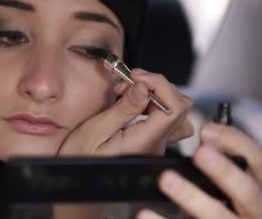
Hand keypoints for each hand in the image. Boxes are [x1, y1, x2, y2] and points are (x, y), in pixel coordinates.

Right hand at [58, 69, 193, 156]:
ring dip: (157, 93)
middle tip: (131, 82)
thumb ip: (123, 109)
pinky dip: (155, 103)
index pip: (174, 108)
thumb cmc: (81, 160)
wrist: (81, 184)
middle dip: (158, 86)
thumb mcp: (94, 131)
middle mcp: (157, 145)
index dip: (159, 84)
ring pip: (177, 111)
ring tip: (131, 91)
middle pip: (180, 107)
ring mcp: (158, 144)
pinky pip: (167, 118)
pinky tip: (136, 102)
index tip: (137, 77)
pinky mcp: (154, 142)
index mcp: (145, 142)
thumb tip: (144, 87)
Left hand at [138, 123, 261, 218]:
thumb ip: (228, 164)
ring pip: (219, 216)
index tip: (207, 130)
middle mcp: (260, 214)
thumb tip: (206, 139)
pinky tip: (146, 213)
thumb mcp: (239, 186)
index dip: (235, 142)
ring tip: (166, 179)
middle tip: (200, 153)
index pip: (260, 161)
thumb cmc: (234, 209)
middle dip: (225, 171)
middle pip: (248, 192)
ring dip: (191, 196)